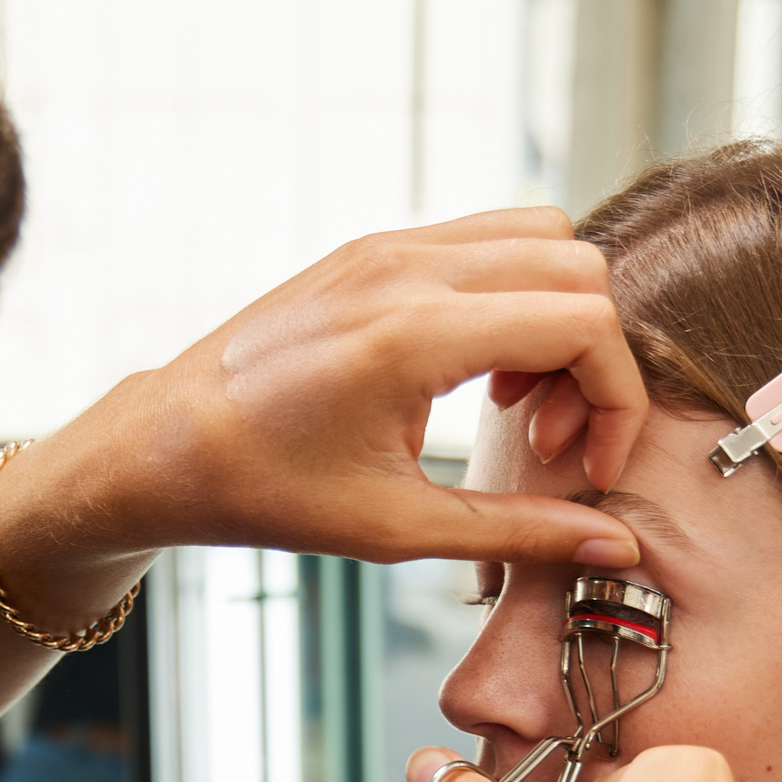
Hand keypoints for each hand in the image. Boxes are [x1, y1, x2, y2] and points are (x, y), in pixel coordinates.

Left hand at [72, 207, 648, 567]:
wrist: (165, 444)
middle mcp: (406, 267)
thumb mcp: (398, 527)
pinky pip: (485, 240)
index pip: (583, 323)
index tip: (590, 467)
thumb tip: (615, 545)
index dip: (616, 399)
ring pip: (541, 236)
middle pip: (579, 268)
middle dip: (592, 358)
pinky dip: (512, 296)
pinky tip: (474, 373)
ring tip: (512, 404)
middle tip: (547, 440)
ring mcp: (387, 246)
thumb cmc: (266, 491)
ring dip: (557, 318)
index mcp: (414, 332)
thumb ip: (518, 531)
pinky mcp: (372, 248)